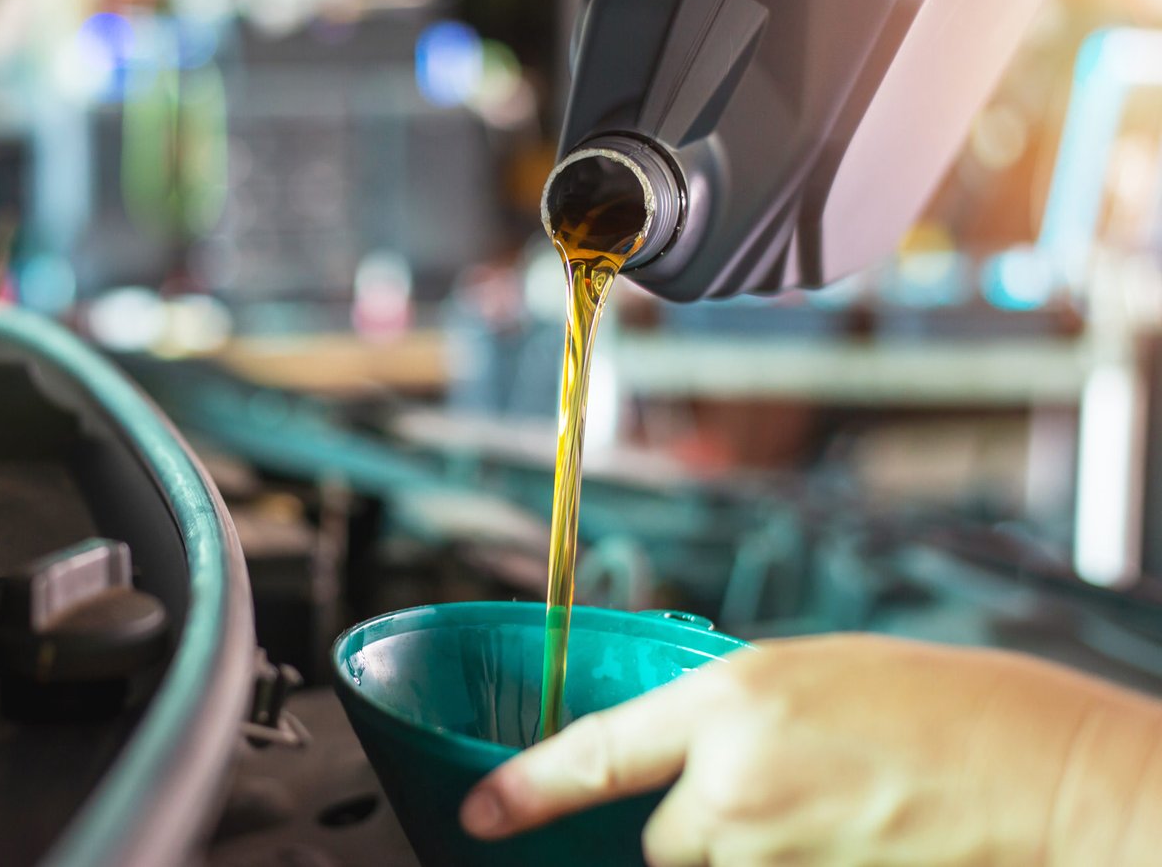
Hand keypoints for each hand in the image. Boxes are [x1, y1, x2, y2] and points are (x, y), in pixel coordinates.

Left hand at [460, 634, 1161, 865]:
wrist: (1046, 777)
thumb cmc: (950, 710)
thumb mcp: (818, 677)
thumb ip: (735, 718)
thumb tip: (687, 756)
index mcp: (730, 701)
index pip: (594, 753)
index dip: (524, 789)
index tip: (479, 814)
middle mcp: (734, 784)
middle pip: (658, 841)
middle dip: (694, 833)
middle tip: (774, 804)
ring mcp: (771, 857)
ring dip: (747, 859)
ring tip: (830, 820)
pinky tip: (846, 845)